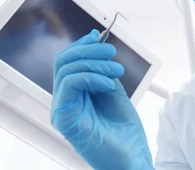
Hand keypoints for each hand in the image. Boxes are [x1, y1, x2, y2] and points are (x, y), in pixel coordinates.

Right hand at [51, 30, 152, 169]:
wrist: (132, 158)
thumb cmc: (124, 131)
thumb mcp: (114, 89)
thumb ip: (103, 68)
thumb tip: (97, 41)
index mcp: (74, 94)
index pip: (67, 60)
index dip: (81, 45)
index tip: (99, 37)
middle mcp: (65, 101)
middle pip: (63, 61)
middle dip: (88, 50)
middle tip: (111, 52)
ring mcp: (62, 110)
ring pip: (66, 70)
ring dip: (94, 63)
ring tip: (116, 70)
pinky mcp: (64, 119)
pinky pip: (69, 85)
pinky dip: (90, 77)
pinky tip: (108, 84)